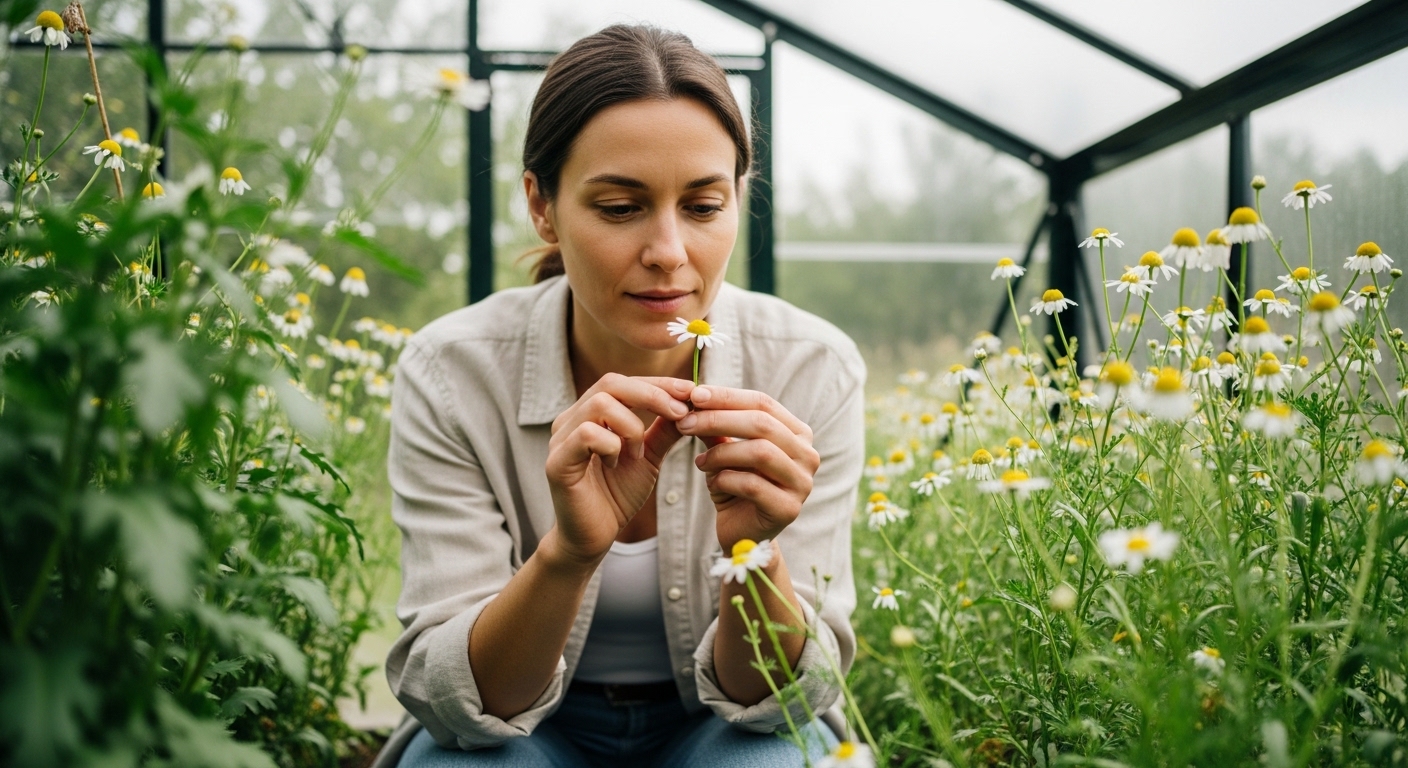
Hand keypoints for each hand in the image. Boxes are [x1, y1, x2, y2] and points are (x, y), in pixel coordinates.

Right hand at [544, 374, 692, 565]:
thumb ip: (664, 430)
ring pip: (600, 404)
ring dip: (631, 426)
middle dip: (652, 395)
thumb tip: (690, 403)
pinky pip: (587, 434)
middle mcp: (571, 419)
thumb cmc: (616, 495)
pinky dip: (611, 446)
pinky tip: (615, 465)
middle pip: (611, 383)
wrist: (593, 537)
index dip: (658, 383)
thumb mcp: (648, 457)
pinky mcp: (556, 462)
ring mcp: (561, 439)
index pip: (624, 382)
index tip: (691, 391)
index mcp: (590, 414)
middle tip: (681, 412)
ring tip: (638, 453)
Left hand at [676, 385, 819, 550]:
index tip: (693, 394)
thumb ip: (717, 427)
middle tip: (685, 423)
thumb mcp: (725, 451)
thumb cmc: (735, 486)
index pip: (763, 403)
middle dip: (718, 419)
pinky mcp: (789, 509)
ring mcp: (802, 483)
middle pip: (762, 424)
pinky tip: (712, 483)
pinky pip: (753, 485)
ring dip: (721, 453)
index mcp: (797, 433)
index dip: (727, 396)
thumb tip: (694, 397)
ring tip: (699, 462)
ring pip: (760, 452)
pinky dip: (725, 480)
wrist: (742, 534)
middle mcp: (808, 455)